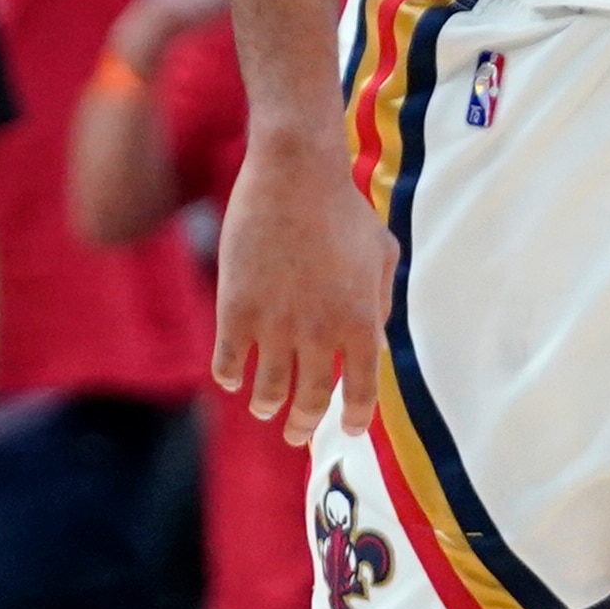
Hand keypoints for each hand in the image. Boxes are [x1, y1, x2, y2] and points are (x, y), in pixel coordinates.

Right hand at [210, 139, 398, 448]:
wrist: (295, 175)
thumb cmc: (343, 209)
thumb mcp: (382, 253)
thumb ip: (381, 303)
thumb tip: (378, 348)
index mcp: (362, 321)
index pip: (362, 389)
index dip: (356, 416)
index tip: (350, 430)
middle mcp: (320, 333)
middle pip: (311, 400)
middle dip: (303, 424)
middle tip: (295, 433)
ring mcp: (275, 325)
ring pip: (267, 391)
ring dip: (266, 404)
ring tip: (264, 407)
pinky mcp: (236, 312)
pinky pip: (228, 364)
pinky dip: (231, 377)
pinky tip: (233, 377)